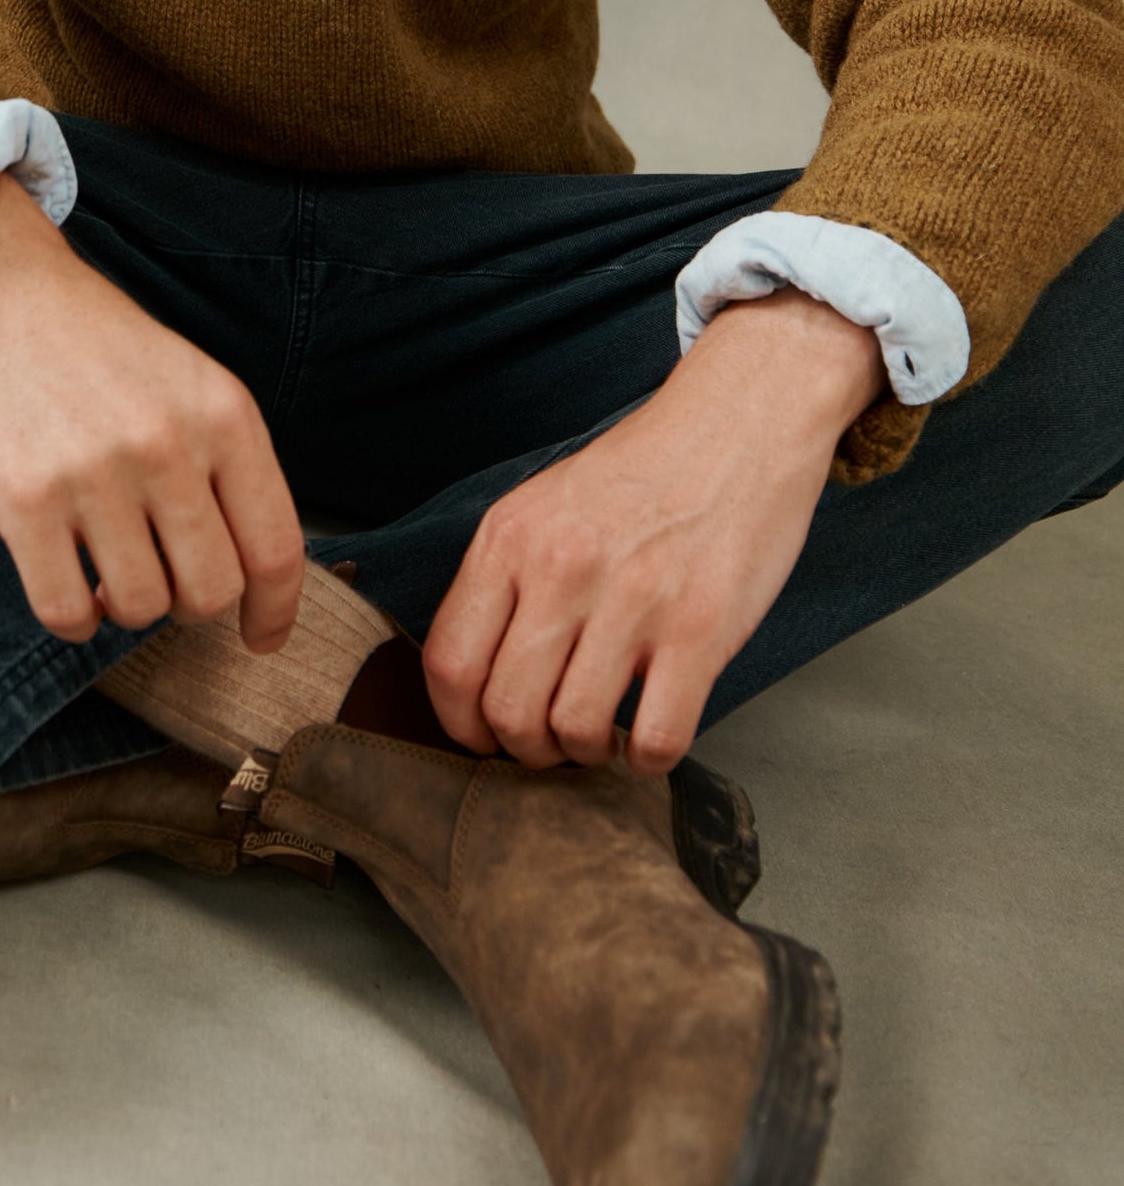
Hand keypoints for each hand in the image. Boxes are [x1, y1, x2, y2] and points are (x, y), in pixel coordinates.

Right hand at [0, 173, 304, 650]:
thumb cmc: (99, 346)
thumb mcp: (192, 381)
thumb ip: (228, 466)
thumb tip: (254, 576)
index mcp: (222, 415)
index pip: (276, 548)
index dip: (275, 612)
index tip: (261, 638)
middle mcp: (166, 446)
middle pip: (211, 591)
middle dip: (191, 604)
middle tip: (164, 577)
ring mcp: (92, 475)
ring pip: (141, 607)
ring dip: (128, 608)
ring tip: (109, 567)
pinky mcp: (21, 502)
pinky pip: (66, 612)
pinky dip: (75, 621)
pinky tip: (72, 589)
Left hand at [422, 291, 886, 774]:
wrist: (736, 424)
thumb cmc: (641, 475)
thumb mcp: (543, 506)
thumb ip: (505, 581)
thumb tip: (476, 677)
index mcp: (510, 539)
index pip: (449, 662)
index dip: (459, 722)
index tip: (482, 737)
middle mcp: (562, 569)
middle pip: (506, 710)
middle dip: (524, 750)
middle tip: (551, 744)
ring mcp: (633, 600)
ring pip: (574, 731)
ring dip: (584, 755)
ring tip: (602, 735)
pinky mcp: (701, 628)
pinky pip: (656, 738)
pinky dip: (646, 760)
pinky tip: (650, 737)